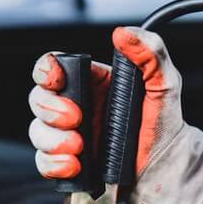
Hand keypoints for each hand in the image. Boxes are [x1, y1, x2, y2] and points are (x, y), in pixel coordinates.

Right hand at [29, 26, 183, 179]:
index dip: (46, 70)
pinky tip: (75, 165)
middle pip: (38, 99)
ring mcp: (69, 136)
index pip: (53, 67)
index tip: (56, 80)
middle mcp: (76, 107)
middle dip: (49, 108)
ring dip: (52, 139)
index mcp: (92, 83)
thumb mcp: (164, 85)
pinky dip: (54, 165)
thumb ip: (150, 54)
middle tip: (75, 118)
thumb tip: (125, 35)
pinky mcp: (67, 163)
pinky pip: (44, 162)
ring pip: (37, 131)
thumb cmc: (164, 127)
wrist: (165, 168)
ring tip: (78, 147)